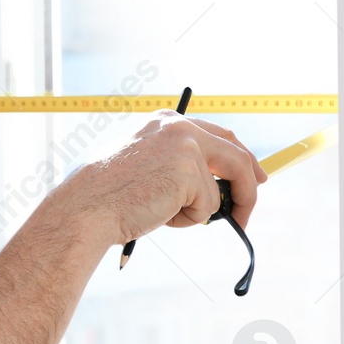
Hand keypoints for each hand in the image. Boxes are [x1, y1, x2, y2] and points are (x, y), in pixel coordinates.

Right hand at [54, 111, 266, 248]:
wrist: (88, 207)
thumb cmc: (109, 194)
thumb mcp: (146, 166)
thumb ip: (179, 165)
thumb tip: (216, 188)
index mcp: (168, 122)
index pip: (221, 136)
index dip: (242, 158)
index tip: (256, 176)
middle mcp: (181, 127)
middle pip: (236, 156)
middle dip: (248, 186)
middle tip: (246, 212)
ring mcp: (187, 147)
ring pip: (218, 192)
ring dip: (196, 212)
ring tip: (161, 213)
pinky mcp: (190, 173)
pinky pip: (207, 209)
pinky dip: (187, 221)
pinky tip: (157, 214)